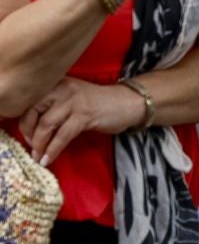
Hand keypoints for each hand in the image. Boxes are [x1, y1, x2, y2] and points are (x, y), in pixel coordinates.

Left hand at [18, 76, 143, 164]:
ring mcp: (74, 101)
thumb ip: (54, 106)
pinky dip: (53, 149)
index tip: (28, 138)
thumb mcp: (72, 98)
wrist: (129, 102)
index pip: (29, 103)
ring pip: (47, 125)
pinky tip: (50, 159)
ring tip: (39, 158)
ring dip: (40, 145)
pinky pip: (62, 135)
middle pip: (34, 113)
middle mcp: (63, 89)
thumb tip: (33, 128)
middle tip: (33, 149)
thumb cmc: (100, 103)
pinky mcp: (85, 115)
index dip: (24, 123)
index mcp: (57, 84)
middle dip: (30, 135)